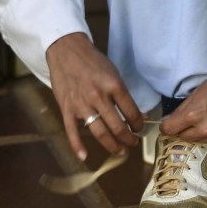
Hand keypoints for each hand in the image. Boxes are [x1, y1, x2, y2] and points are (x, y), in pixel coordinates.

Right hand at [46, 33, 143, 159]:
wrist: (66, 50)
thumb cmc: (93, 61)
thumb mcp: (114, 73)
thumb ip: (123, 94)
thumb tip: (138, 114)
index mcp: (113, 85)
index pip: (131, 111)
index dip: (139, 124)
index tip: (140, 128)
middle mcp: (98, 96)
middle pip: (117, 126)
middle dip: (128, 138)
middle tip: (133, 143)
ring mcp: (81, 104)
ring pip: (99, 132)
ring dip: (112, 145)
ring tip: (120, 151)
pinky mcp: (66, 108)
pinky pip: (71, 131)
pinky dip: (77, 145)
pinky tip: (84, 157)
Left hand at [160, 67, 206, 142]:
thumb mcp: (197, 92)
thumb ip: (183, 110)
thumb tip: (170, 121)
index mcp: (193, 115)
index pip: (169, 129)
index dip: (167, 126)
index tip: (169, 124)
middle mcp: (206, 129)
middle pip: (184, 137)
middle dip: (185, 130)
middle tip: (191, 120)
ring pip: (202, 140)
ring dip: (202, 133)